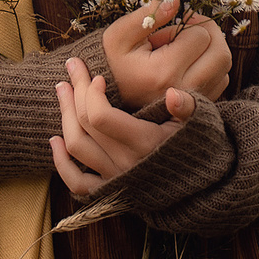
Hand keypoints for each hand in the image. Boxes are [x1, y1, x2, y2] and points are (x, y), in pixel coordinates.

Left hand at [52, 55, 198, 199]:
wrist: (203, 185)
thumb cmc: (201, 146)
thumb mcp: (202, 123)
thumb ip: (188, 107)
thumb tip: (173, 93)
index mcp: (145, 143)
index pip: (100, 117)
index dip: (91, 92)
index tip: (97, 76)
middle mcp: (125, 162)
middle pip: (84, 124)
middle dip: (75, 91)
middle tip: (72, 67)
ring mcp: (115, 177)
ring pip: (76, 146)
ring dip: (64, 116)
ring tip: (62, 90)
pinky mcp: (110, 190)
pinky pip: (77, 182)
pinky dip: (62, 163)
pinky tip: (54, 140)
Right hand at [101, 0, 231, 121]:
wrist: (108, 99)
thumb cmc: (112, 63)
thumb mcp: (119, 35)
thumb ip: (148, 15)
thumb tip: (176, 0)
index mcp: (164, 72)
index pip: (200, 35)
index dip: (185, 25)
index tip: (165, 31)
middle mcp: (183, 89)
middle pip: (221, 53)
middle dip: (209, 33)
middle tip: (188, 28)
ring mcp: (192, 101)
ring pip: (224, 67)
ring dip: (210, 49)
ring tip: (186, 46)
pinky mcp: (197, 106)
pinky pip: (220, 80)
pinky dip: (211, 65)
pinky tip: (190, 61)